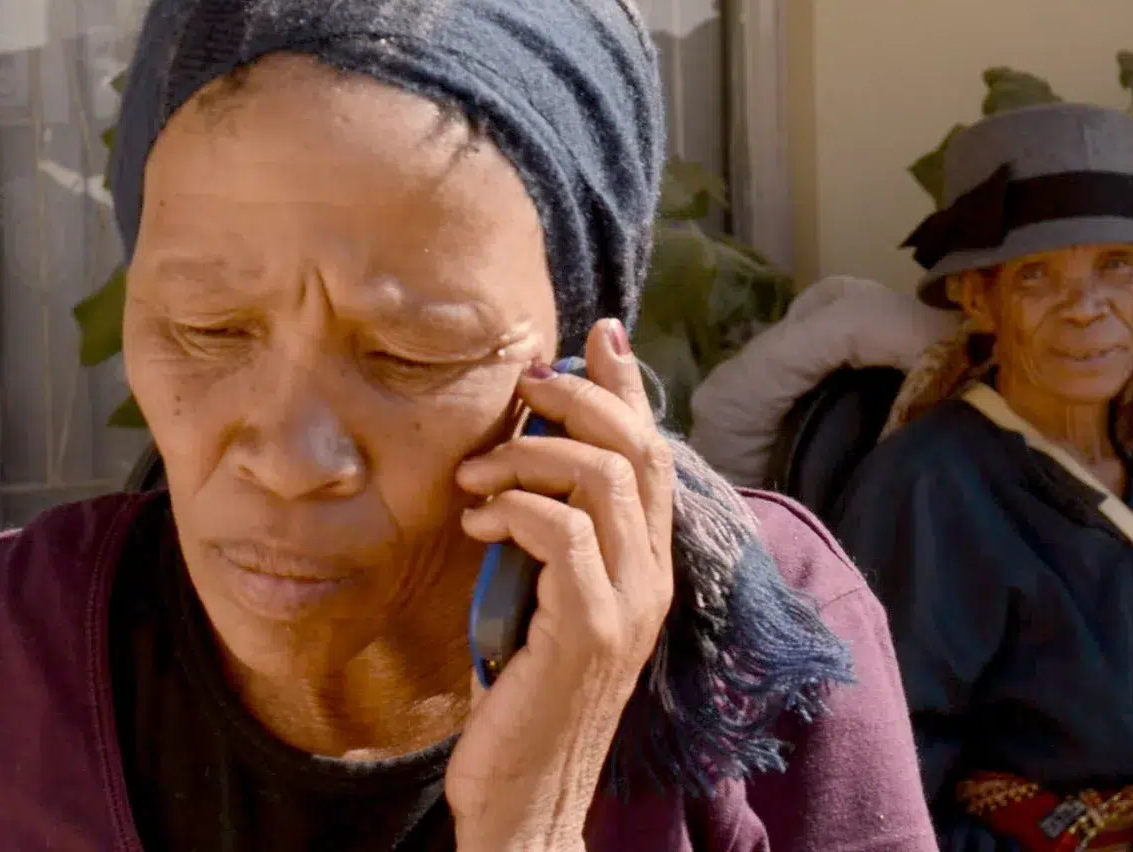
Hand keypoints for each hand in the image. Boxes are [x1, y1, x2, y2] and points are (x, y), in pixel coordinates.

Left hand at [445, 319, 675, 850]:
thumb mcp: (544, 604)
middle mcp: (653, 578)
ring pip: (604, 480)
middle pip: (639, 449)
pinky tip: (479, 515)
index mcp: (648, 566)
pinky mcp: (589, 630)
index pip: (654, 454)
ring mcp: (628, 604)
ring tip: (478, 469)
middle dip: (581, 398)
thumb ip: (552, 544)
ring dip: (532, 454)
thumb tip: (523, 471)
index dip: (629, 389)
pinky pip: (563, 534)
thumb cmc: (525, 702)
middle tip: (525, 385)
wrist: (527, 796)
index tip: (597, 337)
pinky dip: (516, 506)